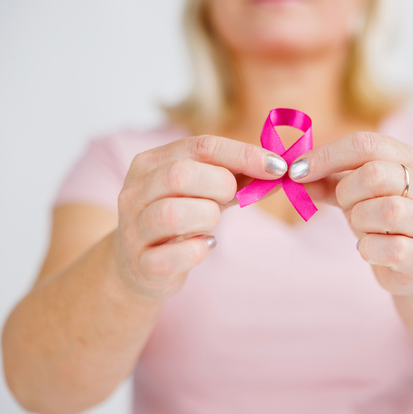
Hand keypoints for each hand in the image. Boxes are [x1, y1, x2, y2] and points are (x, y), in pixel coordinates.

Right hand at [114, 135, 287, 298]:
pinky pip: (172, 255)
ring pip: (173, 214)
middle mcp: (134, 192)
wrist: (138, 267)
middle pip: (181, 175)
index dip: (244, 155)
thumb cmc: (179, 219)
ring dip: (207, 218)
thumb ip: (237, 177)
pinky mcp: (142, 265)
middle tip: (231, 199)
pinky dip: (199, 251)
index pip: (201, 146)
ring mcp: (133, 229)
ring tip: (211, 225)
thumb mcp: (203, 191)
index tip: (278, 167)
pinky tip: (206, 245)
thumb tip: (279, 169)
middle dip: (221, 185)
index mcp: (150, 163)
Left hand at [291, 132, 412, 296]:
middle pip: (375, 175)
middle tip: (345, 205)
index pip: (366, 143)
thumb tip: (291, 175)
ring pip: (387, 211)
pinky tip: (369, 249)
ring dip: (360, 220)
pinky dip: (369, 249)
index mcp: (412, 159)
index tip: (296, 171)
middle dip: (347, 192)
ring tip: (362, 226)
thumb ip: (326, 181)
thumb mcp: (355, 194)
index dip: (326, 156)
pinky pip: (390, 248)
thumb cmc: (384, 221)